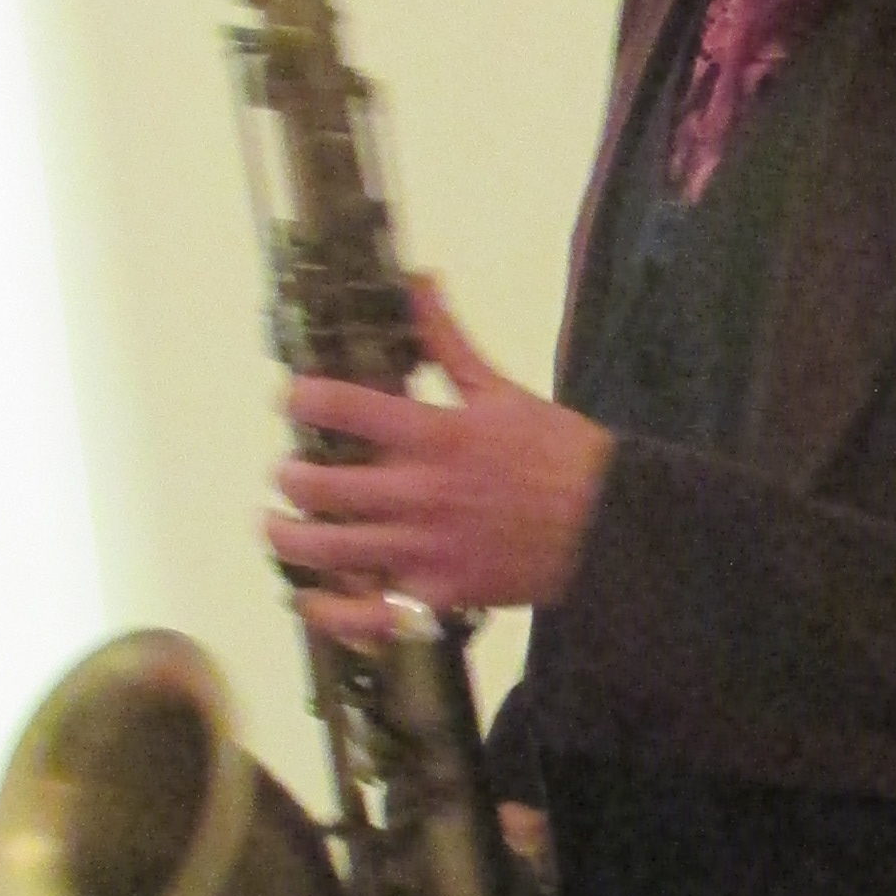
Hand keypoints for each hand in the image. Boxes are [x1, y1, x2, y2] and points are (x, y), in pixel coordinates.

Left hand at [268, 283, 612, 639]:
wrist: (615, 527)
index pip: (340, 406)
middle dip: (289, 475)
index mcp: (435, 434)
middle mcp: (421, 493)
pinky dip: (330, 611)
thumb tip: (416, 280)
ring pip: (328, 550)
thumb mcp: (501, 390)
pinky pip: (368, 615)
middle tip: (290, 472)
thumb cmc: (560, 454)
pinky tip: (308, 596)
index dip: (300, 398)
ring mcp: (427, 550)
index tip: (292, 399)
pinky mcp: (440, 597)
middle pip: (318, 485)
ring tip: (279, 525)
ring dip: (289, 536)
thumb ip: (447, 340)